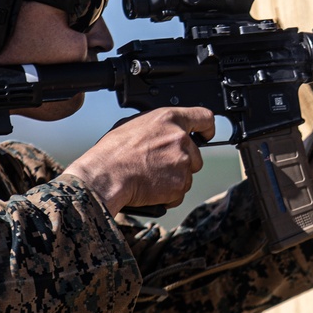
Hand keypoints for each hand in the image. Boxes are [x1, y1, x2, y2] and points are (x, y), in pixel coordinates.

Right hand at [62, 107, 215, 215]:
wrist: (106, 176)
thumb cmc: (112, 151)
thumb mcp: (133, 124)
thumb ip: (156, 126)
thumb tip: (161, 131)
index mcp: (169, 119)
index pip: (204, 117)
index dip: (207, 128)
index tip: (207, 135)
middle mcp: (180, 139)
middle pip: (195, 154)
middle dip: (181, 162)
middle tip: (158, 166)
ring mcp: (182, 162)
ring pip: (187, 174)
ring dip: (174, 179)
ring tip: (150, 178)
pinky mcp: (179, 184)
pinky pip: (179, 192)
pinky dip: (168, 195)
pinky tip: (150, 189)